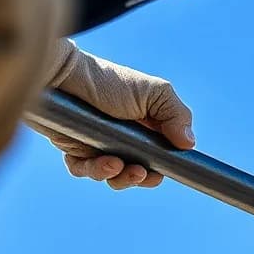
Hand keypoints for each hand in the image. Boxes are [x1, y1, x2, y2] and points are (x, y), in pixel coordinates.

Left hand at [32, 40, 194, 188]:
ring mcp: (100, 147)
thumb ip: (177, 114)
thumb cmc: (109, 81)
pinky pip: (85, 172)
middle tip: (141, 172)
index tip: (166, 169)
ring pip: (113, 178)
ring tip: (117, 165)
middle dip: (141, 178)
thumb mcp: (153, 92)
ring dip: (119, 178)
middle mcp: (124, 140)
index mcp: (146, 128)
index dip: (165, 167)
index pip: (162, 156)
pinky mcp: (75, 151)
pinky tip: (101, 161)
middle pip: (139, 173)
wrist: (64, 75)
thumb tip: (189, 144)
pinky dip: (94, 171)